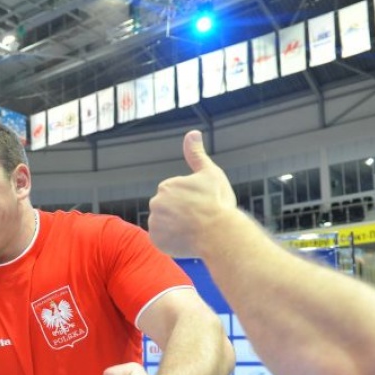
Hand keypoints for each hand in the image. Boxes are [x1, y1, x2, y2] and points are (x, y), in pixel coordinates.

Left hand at [148, 130, 237, 257]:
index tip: (202, 204)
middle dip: (181, 213)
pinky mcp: (156, 241)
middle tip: (199, 218)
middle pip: (168, 209)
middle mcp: (155, 203)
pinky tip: (186, 240)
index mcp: (166, 186)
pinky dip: (172, 241)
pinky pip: (163, 240)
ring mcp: (155, 223)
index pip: (176, 194)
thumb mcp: (210, 174)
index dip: (191, 200)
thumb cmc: (218, 203)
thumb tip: (192, 133)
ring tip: (194, 230)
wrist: (219, 234)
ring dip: (176, 227)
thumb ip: (196, 155)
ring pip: (165, 224)